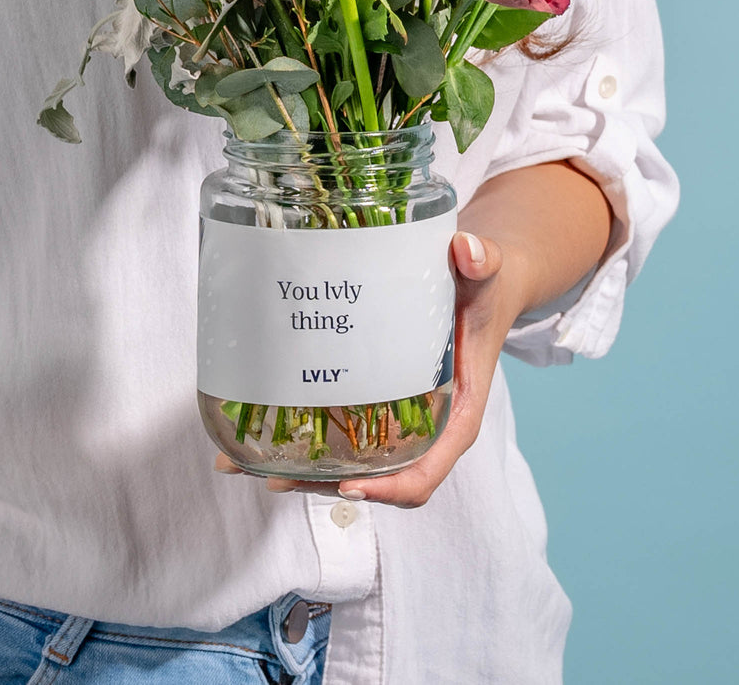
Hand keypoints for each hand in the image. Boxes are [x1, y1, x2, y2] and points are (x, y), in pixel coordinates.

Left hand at [215, 229, 514, 508]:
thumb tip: (468, 250)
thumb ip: (483, 260)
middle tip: (277, 478)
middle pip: (383, 477)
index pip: (430, 468)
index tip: (349, 486)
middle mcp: (431, 425)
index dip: (390, 488)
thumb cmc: (486, 286)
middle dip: (331, 485)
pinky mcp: (382, 399)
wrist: (483, 284)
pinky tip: (264, 428)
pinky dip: (310, 439)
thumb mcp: (487, 272)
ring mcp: (404, 417)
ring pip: (359, 462)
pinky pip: (349, 433)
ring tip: (251, 466)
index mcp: (459, 411)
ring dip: (309, 472)